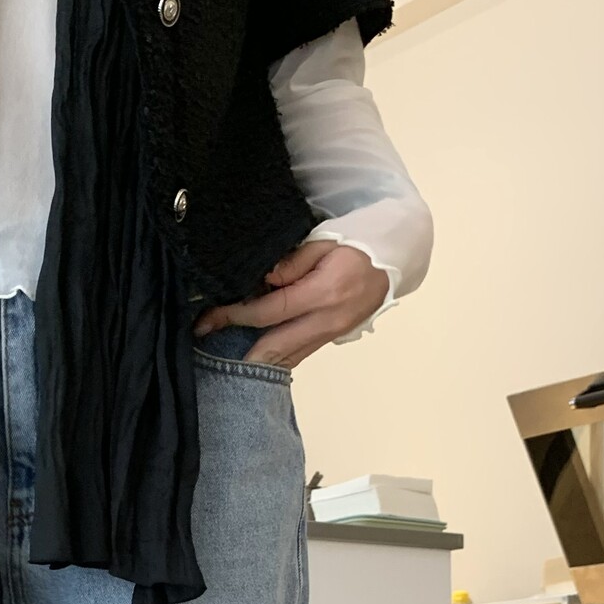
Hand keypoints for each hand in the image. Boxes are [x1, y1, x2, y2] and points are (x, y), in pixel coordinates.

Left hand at [193, 241, 388, 370]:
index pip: (268, 312)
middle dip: (237, 352)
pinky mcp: (334, 337)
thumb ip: (291, 264)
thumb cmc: (359, 242)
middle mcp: (327, 321)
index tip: (208, 320)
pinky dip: (276, 357)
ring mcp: (332, 333)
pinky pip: (300, 353)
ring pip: (287, 358)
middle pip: (274, 347)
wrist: (396, 257)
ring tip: (224, 360)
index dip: (234, 317)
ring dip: (255, 361)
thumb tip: (261, 282)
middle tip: (207, 350)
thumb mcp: (324, 241)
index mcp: (322, 293)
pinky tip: (255, 357)